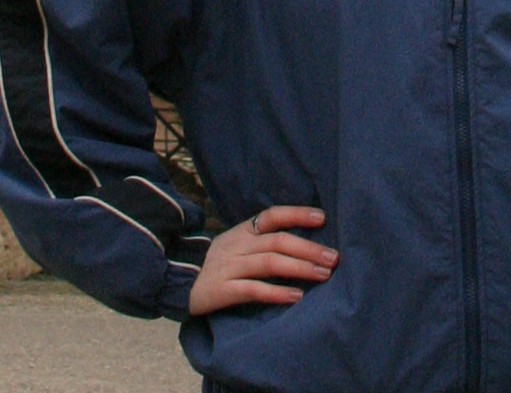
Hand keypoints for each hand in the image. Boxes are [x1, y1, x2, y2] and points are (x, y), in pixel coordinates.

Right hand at [187, 207, 336, 316]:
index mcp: (242, 231)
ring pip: (269, 263)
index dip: (297, 214)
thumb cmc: (216, 264)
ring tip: (323, 274)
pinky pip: (253, 289)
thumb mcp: (236, 245)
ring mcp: (230, 267)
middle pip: (277, 241)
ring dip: (299, 268)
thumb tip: (300, 243)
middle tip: (333, 257)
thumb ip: (261, 241)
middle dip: (309, 248)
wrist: (178, 282)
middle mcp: (238, 245)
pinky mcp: (222, 290)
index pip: (272, 215)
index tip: (322, 218)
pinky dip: (276, 292)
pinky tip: (296, 296)